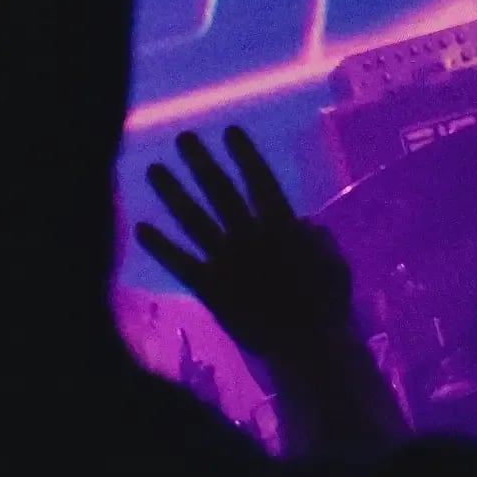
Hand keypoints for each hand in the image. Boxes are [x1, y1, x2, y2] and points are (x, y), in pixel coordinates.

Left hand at [135, 127, 361, 378]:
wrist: (306, 345)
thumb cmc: (328, 304)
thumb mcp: (335, 262)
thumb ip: (319, 238)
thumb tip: (304, 223)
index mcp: (283, 226)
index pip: (260, 180)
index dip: (245, 155)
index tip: (230, 130)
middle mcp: (249, 237)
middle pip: (220, 193)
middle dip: (201, 163)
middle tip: (183, 138)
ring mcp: (227, 262)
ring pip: (194, 221)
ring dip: (173, 193)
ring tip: (154, 169)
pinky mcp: (210, 288)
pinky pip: (181, 263)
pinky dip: (160, 246)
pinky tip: (142, 228)